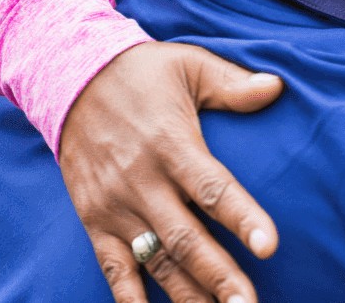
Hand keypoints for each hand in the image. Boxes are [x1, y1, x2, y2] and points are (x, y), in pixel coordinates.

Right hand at [59, 41, 285, 302]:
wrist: (68, 76)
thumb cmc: (141, 72)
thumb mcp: (189, 66)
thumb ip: (233, 84)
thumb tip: (276, 87)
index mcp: (171, 144)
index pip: (211, 189)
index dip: (242, 218)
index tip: (269, 247)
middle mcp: (142, 181)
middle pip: (186, 239)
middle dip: (220, 277)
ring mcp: (116, 206)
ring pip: (156, 262)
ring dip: (187, 296)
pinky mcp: (94, 220)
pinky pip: (113, 269)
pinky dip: (131, 300)